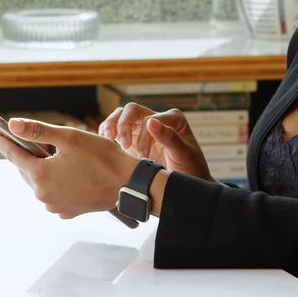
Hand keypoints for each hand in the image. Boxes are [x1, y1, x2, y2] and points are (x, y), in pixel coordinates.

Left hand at [0, 118, 137, 218]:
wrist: (128, 184)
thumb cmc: (102, 158)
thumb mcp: (69, 137)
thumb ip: (38, 130)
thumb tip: (13, 125)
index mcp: (40, 174)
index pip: (14, 154)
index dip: (2, 141)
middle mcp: (43, 194)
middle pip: (27, 170)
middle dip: (26, 154)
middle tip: (25, 140)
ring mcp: (55, 205)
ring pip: (40, 183)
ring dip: (42, 170)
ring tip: (53, 157)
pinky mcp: (67, 211)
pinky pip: (53, 194)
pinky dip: (55, 183)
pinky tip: (66, 173)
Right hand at [99, 103, 213, 181]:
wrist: (186, 186)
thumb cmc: (191, 169)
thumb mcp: (184, 154)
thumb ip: (169, 138)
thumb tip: (150, 121)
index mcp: (173, 119)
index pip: (149, 118)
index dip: (143, 137)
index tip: (143, 158)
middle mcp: (157, 119)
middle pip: (132, 110)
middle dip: (123, 126)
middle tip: (124, 146)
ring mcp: (144, 128)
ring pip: (121, 115)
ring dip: (112, 125)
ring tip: (108, 139)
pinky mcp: (133, 139)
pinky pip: (117, 128)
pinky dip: (109, 131)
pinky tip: (106, 141)